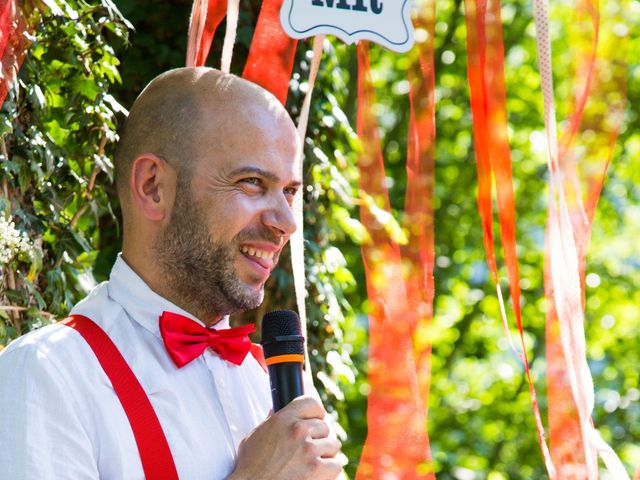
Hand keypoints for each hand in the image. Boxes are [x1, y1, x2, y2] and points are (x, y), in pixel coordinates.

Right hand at [227, 395, 342, 479]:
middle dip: (318, 438)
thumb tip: (276, 412)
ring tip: (311, 462)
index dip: (315, 413)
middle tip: (308, 449)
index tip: (315, 420)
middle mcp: (299, 430)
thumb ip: (270, 422)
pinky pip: (336, 464)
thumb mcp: (255, 436)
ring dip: (325, 454)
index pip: (311, 403)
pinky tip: (317, 473)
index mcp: (284, 419)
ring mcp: (309, 449)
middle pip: (325, 426)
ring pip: (333, 445)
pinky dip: (329, 470)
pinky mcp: (317, 469)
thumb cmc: (251, 466)